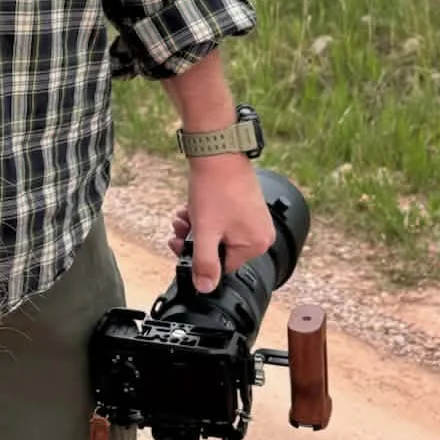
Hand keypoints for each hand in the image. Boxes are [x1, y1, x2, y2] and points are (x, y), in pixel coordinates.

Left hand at [165, 156, 273, 292]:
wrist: (218, 151)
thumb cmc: (215, 189)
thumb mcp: (205, 232)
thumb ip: (204, 263)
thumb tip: (206, 288)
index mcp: (257, 245)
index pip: (223, 266)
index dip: (197, 258)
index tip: (179, 246)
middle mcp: (261, 233)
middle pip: (220, 250)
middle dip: (194, 240)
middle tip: (178, 229)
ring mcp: (254, 218)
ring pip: (218, 234)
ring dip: (196, 227)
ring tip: (183, 216)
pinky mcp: (245, 205)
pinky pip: (223, 220)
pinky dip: (205, 217)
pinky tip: (191, 208)